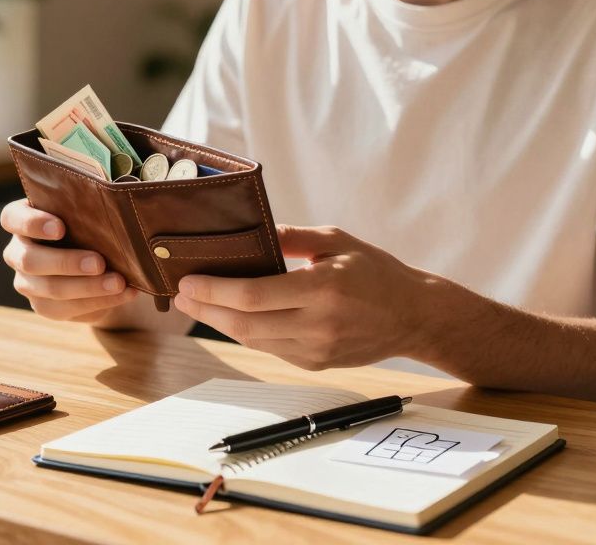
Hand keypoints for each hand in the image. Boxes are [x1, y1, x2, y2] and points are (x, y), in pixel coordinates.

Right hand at [0, 198, 138, 322]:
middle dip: (66, 262)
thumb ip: (87, 212)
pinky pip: (67, 308)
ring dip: (88, 287)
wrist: (96, 263)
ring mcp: (27, 282)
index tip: (60, 228)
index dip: (32, 223)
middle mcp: (18, 252)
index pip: (13, 218)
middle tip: (99, 263)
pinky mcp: (43, 306)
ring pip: (51, 289)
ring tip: (118, 283)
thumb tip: (111, 213)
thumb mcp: (84, 215)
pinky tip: (124, 293)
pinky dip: (100, 301)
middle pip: (30, 260)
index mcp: (22, 221)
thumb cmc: (88, 227)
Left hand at [173, 225, 442, 369]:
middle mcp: (317, 325)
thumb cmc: (376, 272)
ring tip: (197, 303)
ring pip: (252, 341)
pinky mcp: (315, 364)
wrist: (414, 316)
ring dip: (219, 323)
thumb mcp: (337, 241)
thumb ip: (292, 237)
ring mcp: (315, 350)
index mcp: (322, 289)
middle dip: (206, 308)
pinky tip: (229, 317)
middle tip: (181, 293)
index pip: (253, 295)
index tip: (188, 281)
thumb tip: (251, 231)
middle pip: (244, 324)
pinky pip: (270, 349)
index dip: (214, 291)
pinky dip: (246, 332)